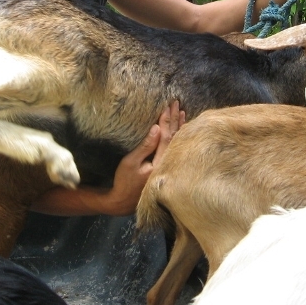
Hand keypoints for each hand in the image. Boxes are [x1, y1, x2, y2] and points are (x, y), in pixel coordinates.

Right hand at [100, 101, 184, 216]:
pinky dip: (178, 137)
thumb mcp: (131, 162)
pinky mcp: (166, 168)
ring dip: (179, 126)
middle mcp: (168, 164)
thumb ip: (146, 146)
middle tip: (176, 103)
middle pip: (175, 137)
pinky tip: (180, 130)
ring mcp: (168, 167)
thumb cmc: (124, 181)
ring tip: (182, 112)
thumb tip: (157, 128)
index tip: (167, 106)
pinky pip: (175, 148)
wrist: (123, 201)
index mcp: (161, 162)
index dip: (167, 121)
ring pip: (177, 143)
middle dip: (175, 119)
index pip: (167, 137)